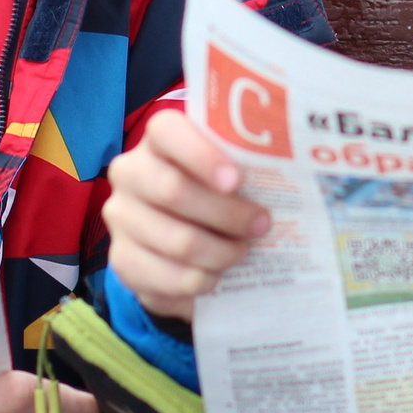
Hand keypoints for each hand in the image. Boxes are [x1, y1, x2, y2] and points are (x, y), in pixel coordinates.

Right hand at [101, 107, 269, 320]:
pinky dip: (200, 281)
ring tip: (242, 253)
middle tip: (261, 225)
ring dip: (220, 253)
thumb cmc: (213, 194)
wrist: (175, 241)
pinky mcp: (121, 260)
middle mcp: (130, 172)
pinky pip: (166, 277)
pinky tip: (216, 277)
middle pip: (173, 191)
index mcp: (158, 140)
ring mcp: (121, 217)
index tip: (237, 181)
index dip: (201, 155)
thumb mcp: (227, 173)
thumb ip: (246, 166)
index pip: (168, 131)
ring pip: (177, 240)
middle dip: (226, 213)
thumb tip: (292, 175)